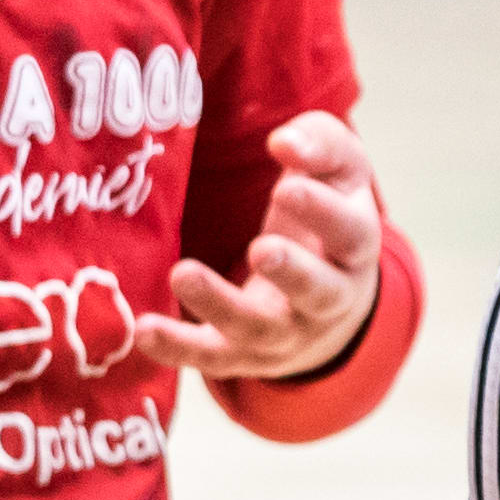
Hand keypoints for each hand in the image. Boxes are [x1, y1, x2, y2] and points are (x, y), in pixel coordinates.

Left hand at [133, 111, 385, 380]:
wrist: (330, 298)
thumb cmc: (327, 214)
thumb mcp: (339, 170)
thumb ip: (319, 145)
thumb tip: (284, 143)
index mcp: (354, 248)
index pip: (349, 234)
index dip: (323, 213)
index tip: (289, 186)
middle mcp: (328, 300)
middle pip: (317, 293)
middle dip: (291, 273)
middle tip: (261, 249)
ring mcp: (287, 333)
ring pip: (259, 329)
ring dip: (220, 306)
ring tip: (182, 274)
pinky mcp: (243, 354)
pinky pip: (212, 357)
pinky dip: (178, 349)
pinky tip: (145, 330)